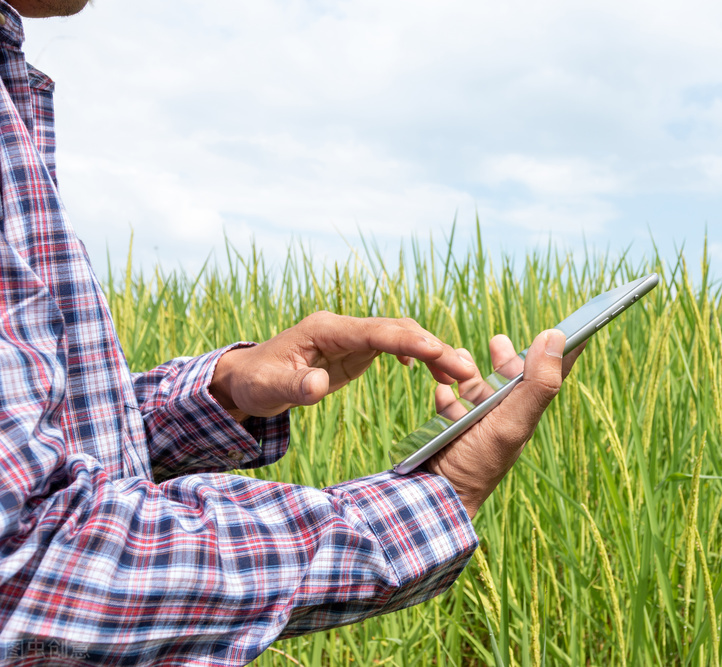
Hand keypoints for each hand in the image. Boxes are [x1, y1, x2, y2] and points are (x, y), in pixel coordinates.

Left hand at [210, 312, 477, 420]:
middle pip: (398, 330)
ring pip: (401, 336)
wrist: (247, 379)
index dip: (409, 341)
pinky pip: (393, 347)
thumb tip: (318, 387)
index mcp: (326, 330)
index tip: (439, 351)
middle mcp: (344, 328)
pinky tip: (430, 372)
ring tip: (460, 374)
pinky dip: (416, 356)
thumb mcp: (270, 389)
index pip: (376, 332)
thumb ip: (296, 387)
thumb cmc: (257, 382)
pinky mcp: (355, 350)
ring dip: (431, 352)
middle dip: (434, 347)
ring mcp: (352, 337)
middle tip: (466, 371)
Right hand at [424, 329, 584, 517]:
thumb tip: (556, 337)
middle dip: (506, 357)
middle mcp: (505, 415)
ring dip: (468, 369)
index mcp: (525, 412)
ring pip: (478, 384)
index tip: (570, 325)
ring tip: (459, 357)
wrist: (437, 493)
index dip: (562, 350)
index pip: (551, 375)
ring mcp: (478, 420)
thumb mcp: (512, 422)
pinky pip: (451, 399)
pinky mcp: (453, 425)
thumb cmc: (479, 463)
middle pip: (512, 376)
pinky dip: (446, 390)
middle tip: (498, 342)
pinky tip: (442, 391)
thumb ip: (536, 384)